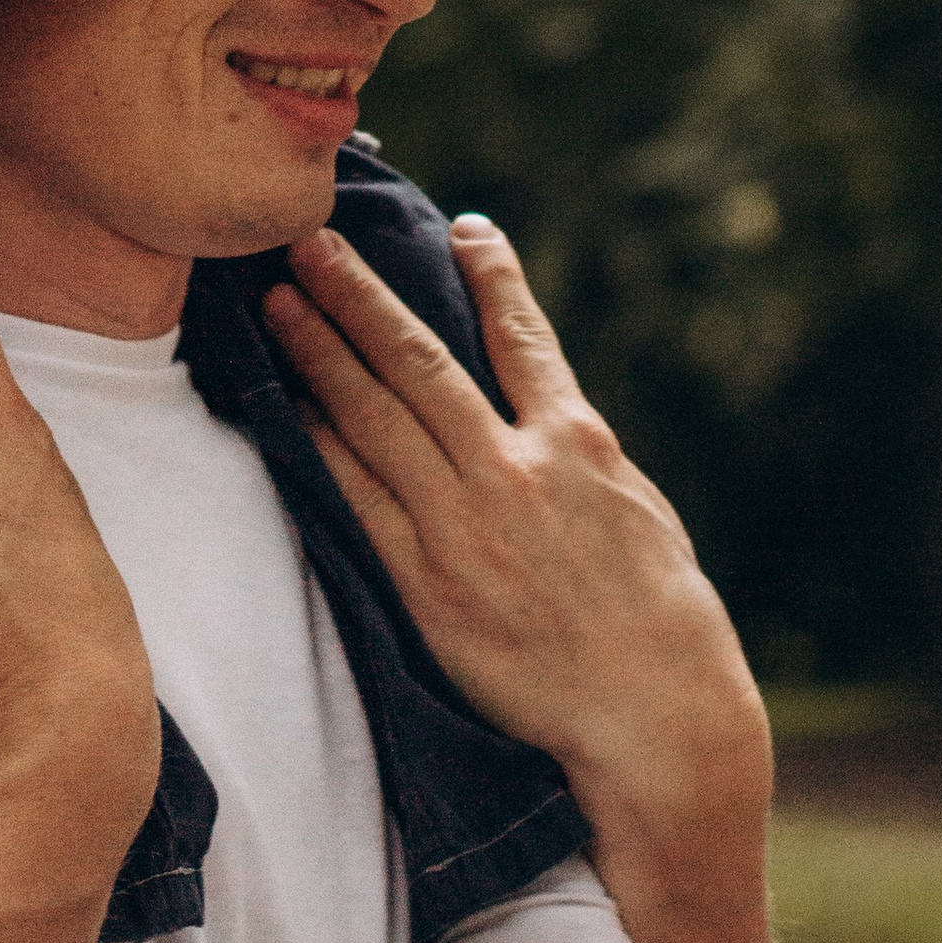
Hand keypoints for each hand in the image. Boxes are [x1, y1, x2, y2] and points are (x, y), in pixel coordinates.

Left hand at [261, 216, 769, 834]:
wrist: (655, 716)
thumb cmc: (662, 620)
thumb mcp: (638, 512)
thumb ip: (582, 457)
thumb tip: (548, 413)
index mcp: (577, 445)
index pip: (522, 339)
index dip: (491, 277)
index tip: (464, 227)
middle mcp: (515, 470)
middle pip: (417, 362)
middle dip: (358, 295)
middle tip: (310, 242)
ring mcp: (465, 525)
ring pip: (374, 418)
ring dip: (320, 354)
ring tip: (279, 304)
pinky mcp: (427, 584)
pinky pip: (358, 499)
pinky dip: (319, 447)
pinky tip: (286, 409)